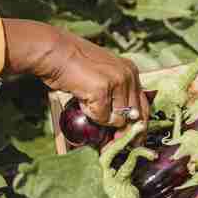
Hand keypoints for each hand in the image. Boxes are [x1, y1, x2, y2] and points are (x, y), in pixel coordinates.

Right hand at [1, 20, 148, 127]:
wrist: (54, 51)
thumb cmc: (73, 64)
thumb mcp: (103, 74)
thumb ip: (115, 94)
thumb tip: (122, 124)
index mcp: (131, 71)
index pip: (144, 106)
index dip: (137, 127)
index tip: (132, 141)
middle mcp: (129, 75)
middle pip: (136, 116)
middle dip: (125, 135)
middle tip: (112, 146)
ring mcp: (117, 82)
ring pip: (119, 119)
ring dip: (102, 120)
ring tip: (87, 104)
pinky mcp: (103, 90)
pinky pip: (102, 118)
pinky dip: (90, 114)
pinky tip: (81, 99)